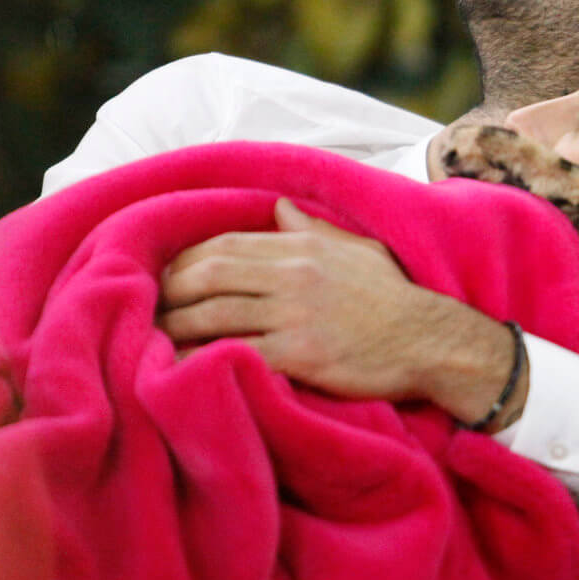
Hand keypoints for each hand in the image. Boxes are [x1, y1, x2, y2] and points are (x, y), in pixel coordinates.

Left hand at [158, 199, 522, 422]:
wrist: (430, 342)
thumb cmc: (394, 298)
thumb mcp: (357, 251)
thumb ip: (312, 229)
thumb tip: (278, 208)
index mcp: (302, 247)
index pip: (225, 244)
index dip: (185, 261)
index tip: (164, 278)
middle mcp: (293, 275)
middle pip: (209, 275)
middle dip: (170, 293)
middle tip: (148, 310)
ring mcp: (296, 315)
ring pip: (215, 314)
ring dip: (178, 328)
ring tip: (154, 340)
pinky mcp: (302, 355)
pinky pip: (239, 354)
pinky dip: (206, 361)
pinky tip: (185, 371)